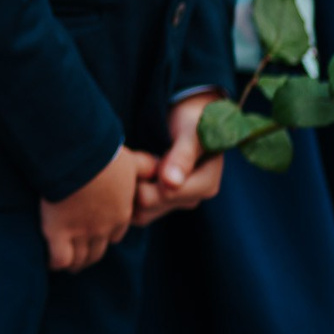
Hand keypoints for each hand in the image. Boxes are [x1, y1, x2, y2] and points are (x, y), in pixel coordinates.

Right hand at [41, 145, 144, 270]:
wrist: (75, 155)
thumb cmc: (102, 154)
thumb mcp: (131, 160)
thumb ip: (144, 166)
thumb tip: (157, 166)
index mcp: (121, 213)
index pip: (115, 234)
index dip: (106, 234)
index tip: (96, 233)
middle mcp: (103, 228)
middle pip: (97, 251)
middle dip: (89, 255)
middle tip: (78, 255)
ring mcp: (81, 232)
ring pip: (81, 258)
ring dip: (75, 263)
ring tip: (65, 263)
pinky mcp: (58, 231)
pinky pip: (60, 258)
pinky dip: (55, 263)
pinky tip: (50, 262)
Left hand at [136, 94, 226, 224]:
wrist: (187, 120)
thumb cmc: (191, 121)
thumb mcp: (190, 132)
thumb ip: (182, 155)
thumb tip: (171, 183)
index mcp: (206, 185)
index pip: (166, 195)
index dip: (148, 177)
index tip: (144, 157)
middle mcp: (192, 199)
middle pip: (150, 206)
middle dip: (136, 184)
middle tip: (132, 160)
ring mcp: (175, 203)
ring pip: (140, 213)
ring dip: (129, 191)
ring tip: (131, 166)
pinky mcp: (159, 203)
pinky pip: (135, 210)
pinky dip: (126, 195)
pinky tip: (127, 174)